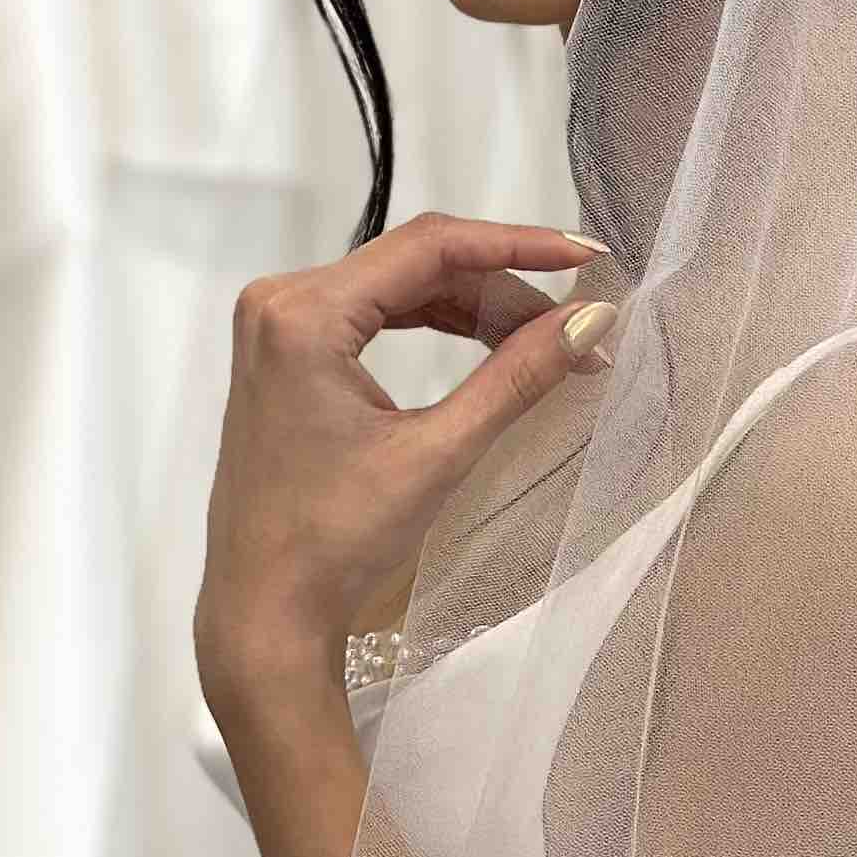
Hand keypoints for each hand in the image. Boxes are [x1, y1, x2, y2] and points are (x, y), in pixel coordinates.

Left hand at [194, 212, 613, 727]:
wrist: (265, 612)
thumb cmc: (336, 542)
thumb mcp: (438, 453)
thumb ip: (516, 377)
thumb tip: (591, 319)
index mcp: (302, 314)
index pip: (430, 247)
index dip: (517, 244)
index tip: (584, 256)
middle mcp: (280, 303)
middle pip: (418, 265)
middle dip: (504, 292)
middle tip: (578, 329)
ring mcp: (278, 328)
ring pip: (401, 291)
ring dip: (476, 312)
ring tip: (548, 345)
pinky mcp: (287, 357)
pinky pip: (375, 318)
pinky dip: (436, 330)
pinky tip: (491, 349)